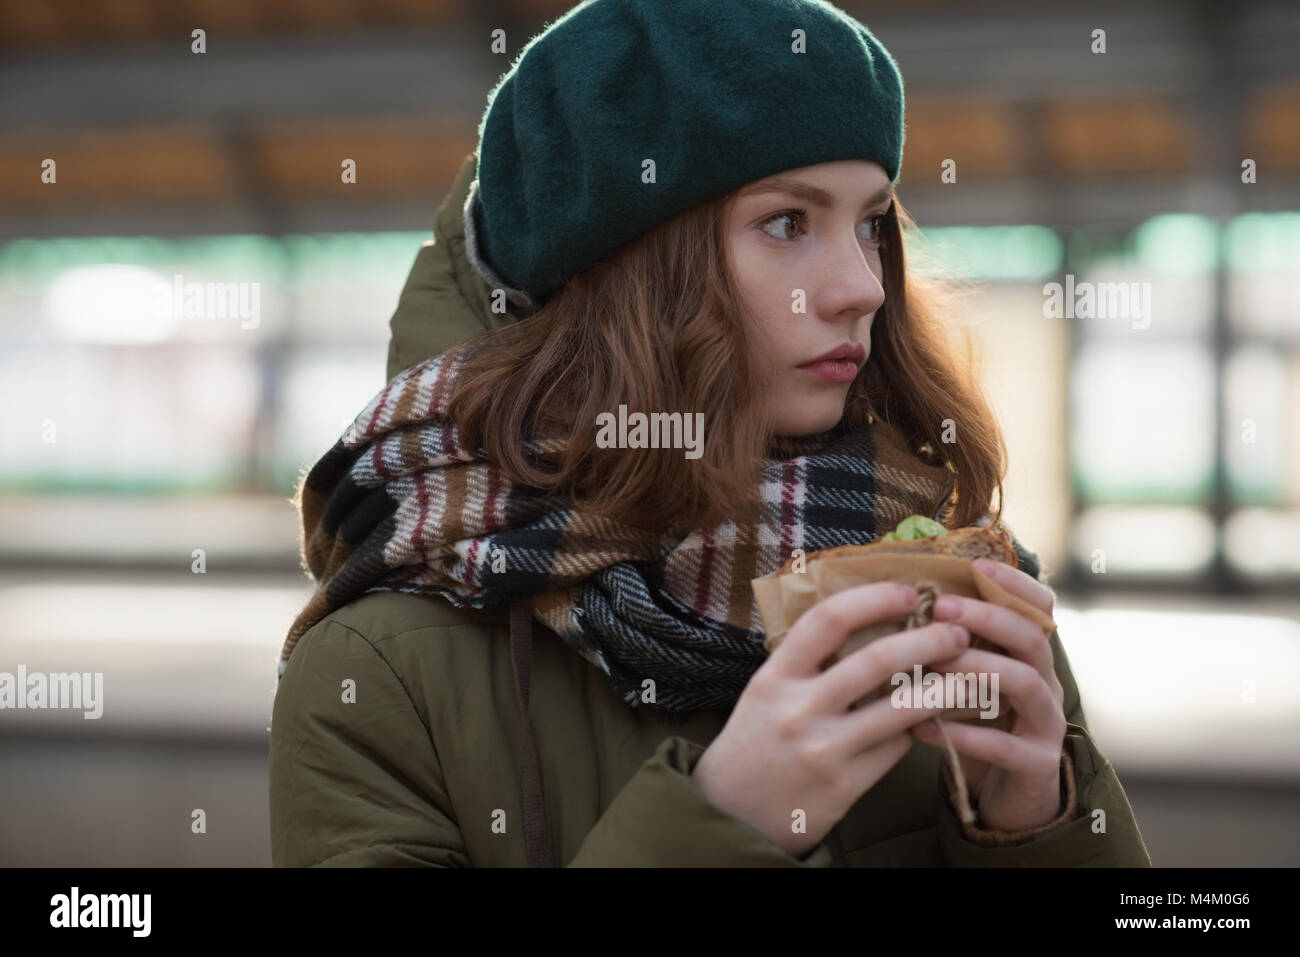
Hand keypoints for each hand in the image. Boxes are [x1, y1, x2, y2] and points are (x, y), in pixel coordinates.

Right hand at [693, 582, 972, 857]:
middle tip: (957, 631)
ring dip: (944, 686)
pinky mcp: (845, 786)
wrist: (732, 813)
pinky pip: (897, 748)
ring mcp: (824, 750)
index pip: (829, 619)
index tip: (909, 593)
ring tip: (968, 674)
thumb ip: (808, 659)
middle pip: (878, 660)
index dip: (875, 599)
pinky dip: (917, 729)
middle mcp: (799, 709)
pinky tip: (930, 718)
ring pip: (902, 708)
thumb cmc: (756, 738)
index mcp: (776, 676)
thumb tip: (870, 616)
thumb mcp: (767, 689)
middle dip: (929, 639)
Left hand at [912, 558, 1066, 831]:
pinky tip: (921, 727)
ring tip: (932, 662)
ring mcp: (1046, 725)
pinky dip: (963, 734)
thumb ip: (950, 648)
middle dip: (986, 616)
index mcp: (1030, 659)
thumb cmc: (978, 731)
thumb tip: (898, 604)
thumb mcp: (967, 683)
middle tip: (939, 607)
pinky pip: (1004, 746)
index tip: (976, 566)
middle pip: (1030, 637)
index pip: (1039, 608)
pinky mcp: (1037, 766)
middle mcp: (1046, 684)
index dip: (1014, 584)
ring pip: (1024, 682)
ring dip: (975, 666)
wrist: (1009, 803)